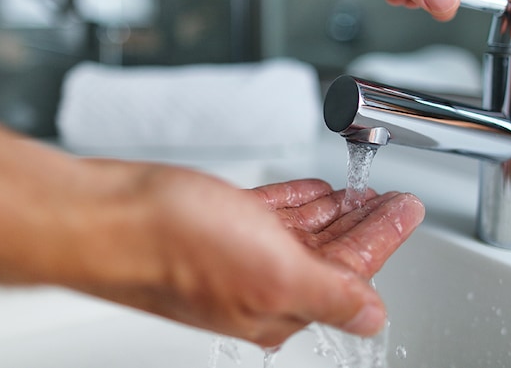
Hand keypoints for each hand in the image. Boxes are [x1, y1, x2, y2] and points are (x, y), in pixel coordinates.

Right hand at [0, 160, 423, 347]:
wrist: (103, 216)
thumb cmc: (173, 245)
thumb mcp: (273, 272)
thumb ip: (331, 294)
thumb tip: (373, 318)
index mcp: (277, 306)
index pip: (350, 273)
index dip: (384, 238)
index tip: (407, 209)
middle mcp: (257, 284)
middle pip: (328, 253)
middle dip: (363, 225)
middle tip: (392, 199)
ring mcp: (233, 253)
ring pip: (299, 232)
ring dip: (333, 211)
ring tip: (359, 191)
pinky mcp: (211, 224)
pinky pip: (266, 213)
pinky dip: (293, 201)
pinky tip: (310, 192)